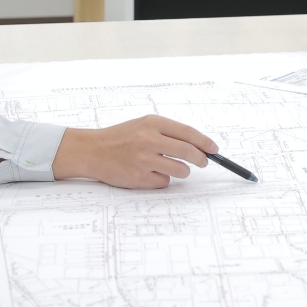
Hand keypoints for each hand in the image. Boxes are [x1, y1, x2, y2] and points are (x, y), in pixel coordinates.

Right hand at [51, 115, 218, 187]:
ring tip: (169, 167)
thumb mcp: (143, 125)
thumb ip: (168, 132)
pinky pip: (164, 182)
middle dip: (201, 159)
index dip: (204, 142)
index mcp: (152, 123)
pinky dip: (162, 179)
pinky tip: (149, 173)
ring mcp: (144, 160)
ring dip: (181, 171)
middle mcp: (149, 140)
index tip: (214, 149)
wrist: (92, 151)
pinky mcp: (139, 178)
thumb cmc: (120, 138)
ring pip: (180, 170)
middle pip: (188, 152)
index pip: (188, 133)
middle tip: (203, 162)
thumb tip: (199, 144)